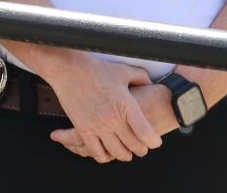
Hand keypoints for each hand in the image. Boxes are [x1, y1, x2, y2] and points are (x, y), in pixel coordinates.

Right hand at [52, 81, 180, 159]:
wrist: (70, 69)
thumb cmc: (97, 69)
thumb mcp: (124, 71)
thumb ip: (141, 78)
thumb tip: (151, 84)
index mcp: (127, 105)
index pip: (145, 133)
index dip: (153, 141)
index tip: (155, 142)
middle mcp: (114, 119)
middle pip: (133, 146)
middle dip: (141, 150)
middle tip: (143, 149)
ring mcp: (98, 126)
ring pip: (116, 152)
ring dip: (124, 156)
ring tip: (127, 153)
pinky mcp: (83, 130)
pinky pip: (96, 152)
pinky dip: (104, 157)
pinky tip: (107, 153)